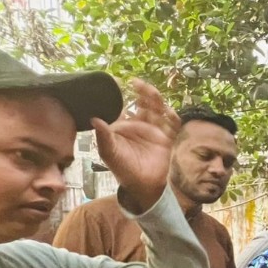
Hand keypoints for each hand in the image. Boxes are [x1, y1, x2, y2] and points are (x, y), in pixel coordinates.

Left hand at [93, 79, 180, 212]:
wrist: (141, 185)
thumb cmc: (122, 168)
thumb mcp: (109, 153)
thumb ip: (103, 136)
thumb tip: (94, 119)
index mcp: (125, 125)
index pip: (124, 104)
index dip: (122, 94)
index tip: (118, 82)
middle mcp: (140, 124)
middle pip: (144, 102)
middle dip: (142, 91)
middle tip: (136, 83)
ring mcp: (155, 130)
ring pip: (158, 109)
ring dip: (155, 99)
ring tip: (149, 92)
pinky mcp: (167, 138)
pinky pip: (173, 124)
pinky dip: (173, 116)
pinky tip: (168, 112)